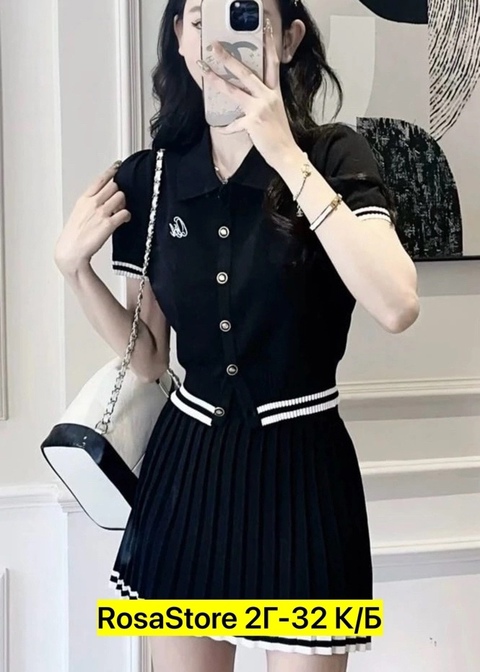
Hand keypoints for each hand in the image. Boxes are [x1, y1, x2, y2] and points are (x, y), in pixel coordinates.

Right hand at [54, 162, 130, 273]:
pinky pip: (125, 213)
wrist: (71, 251)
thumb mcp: (79, 213)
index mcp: (84, 199)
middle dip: (118, 192)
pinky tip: (124, 220)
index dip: (111, 171)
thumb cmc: (74, 235)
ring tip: (120, 211)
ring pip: (121, 196)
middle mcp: (93, 203)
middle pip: (114, 186)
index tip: (117, 166)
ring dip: (123, 203)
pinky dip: (127, 216)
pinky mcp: (108, 224)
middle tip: (117, 202)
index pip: (100, 179)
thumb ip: (90, 203)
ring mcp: (101, 212)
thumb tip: (101, 199)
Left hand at [197, 20, 297, 167]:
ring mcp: (259, 108)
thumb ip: (263, 99)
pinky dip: (226, 126)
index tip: (264, 28)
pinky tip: (220, 127)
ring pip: (234, 90)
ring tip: (204, 70)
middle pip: (246, 72)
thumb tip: (247, 94)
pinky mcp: (252, 122)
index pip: (272, 63)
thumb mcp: (275, 111)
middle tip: (215, 46)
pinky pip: (234, 123)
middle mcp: (268, 96)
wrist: (286, 153)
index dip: (269, 44)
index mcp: (274, 92)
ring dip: (216, 80)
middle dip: (229, 58)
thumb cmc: (280, 134)